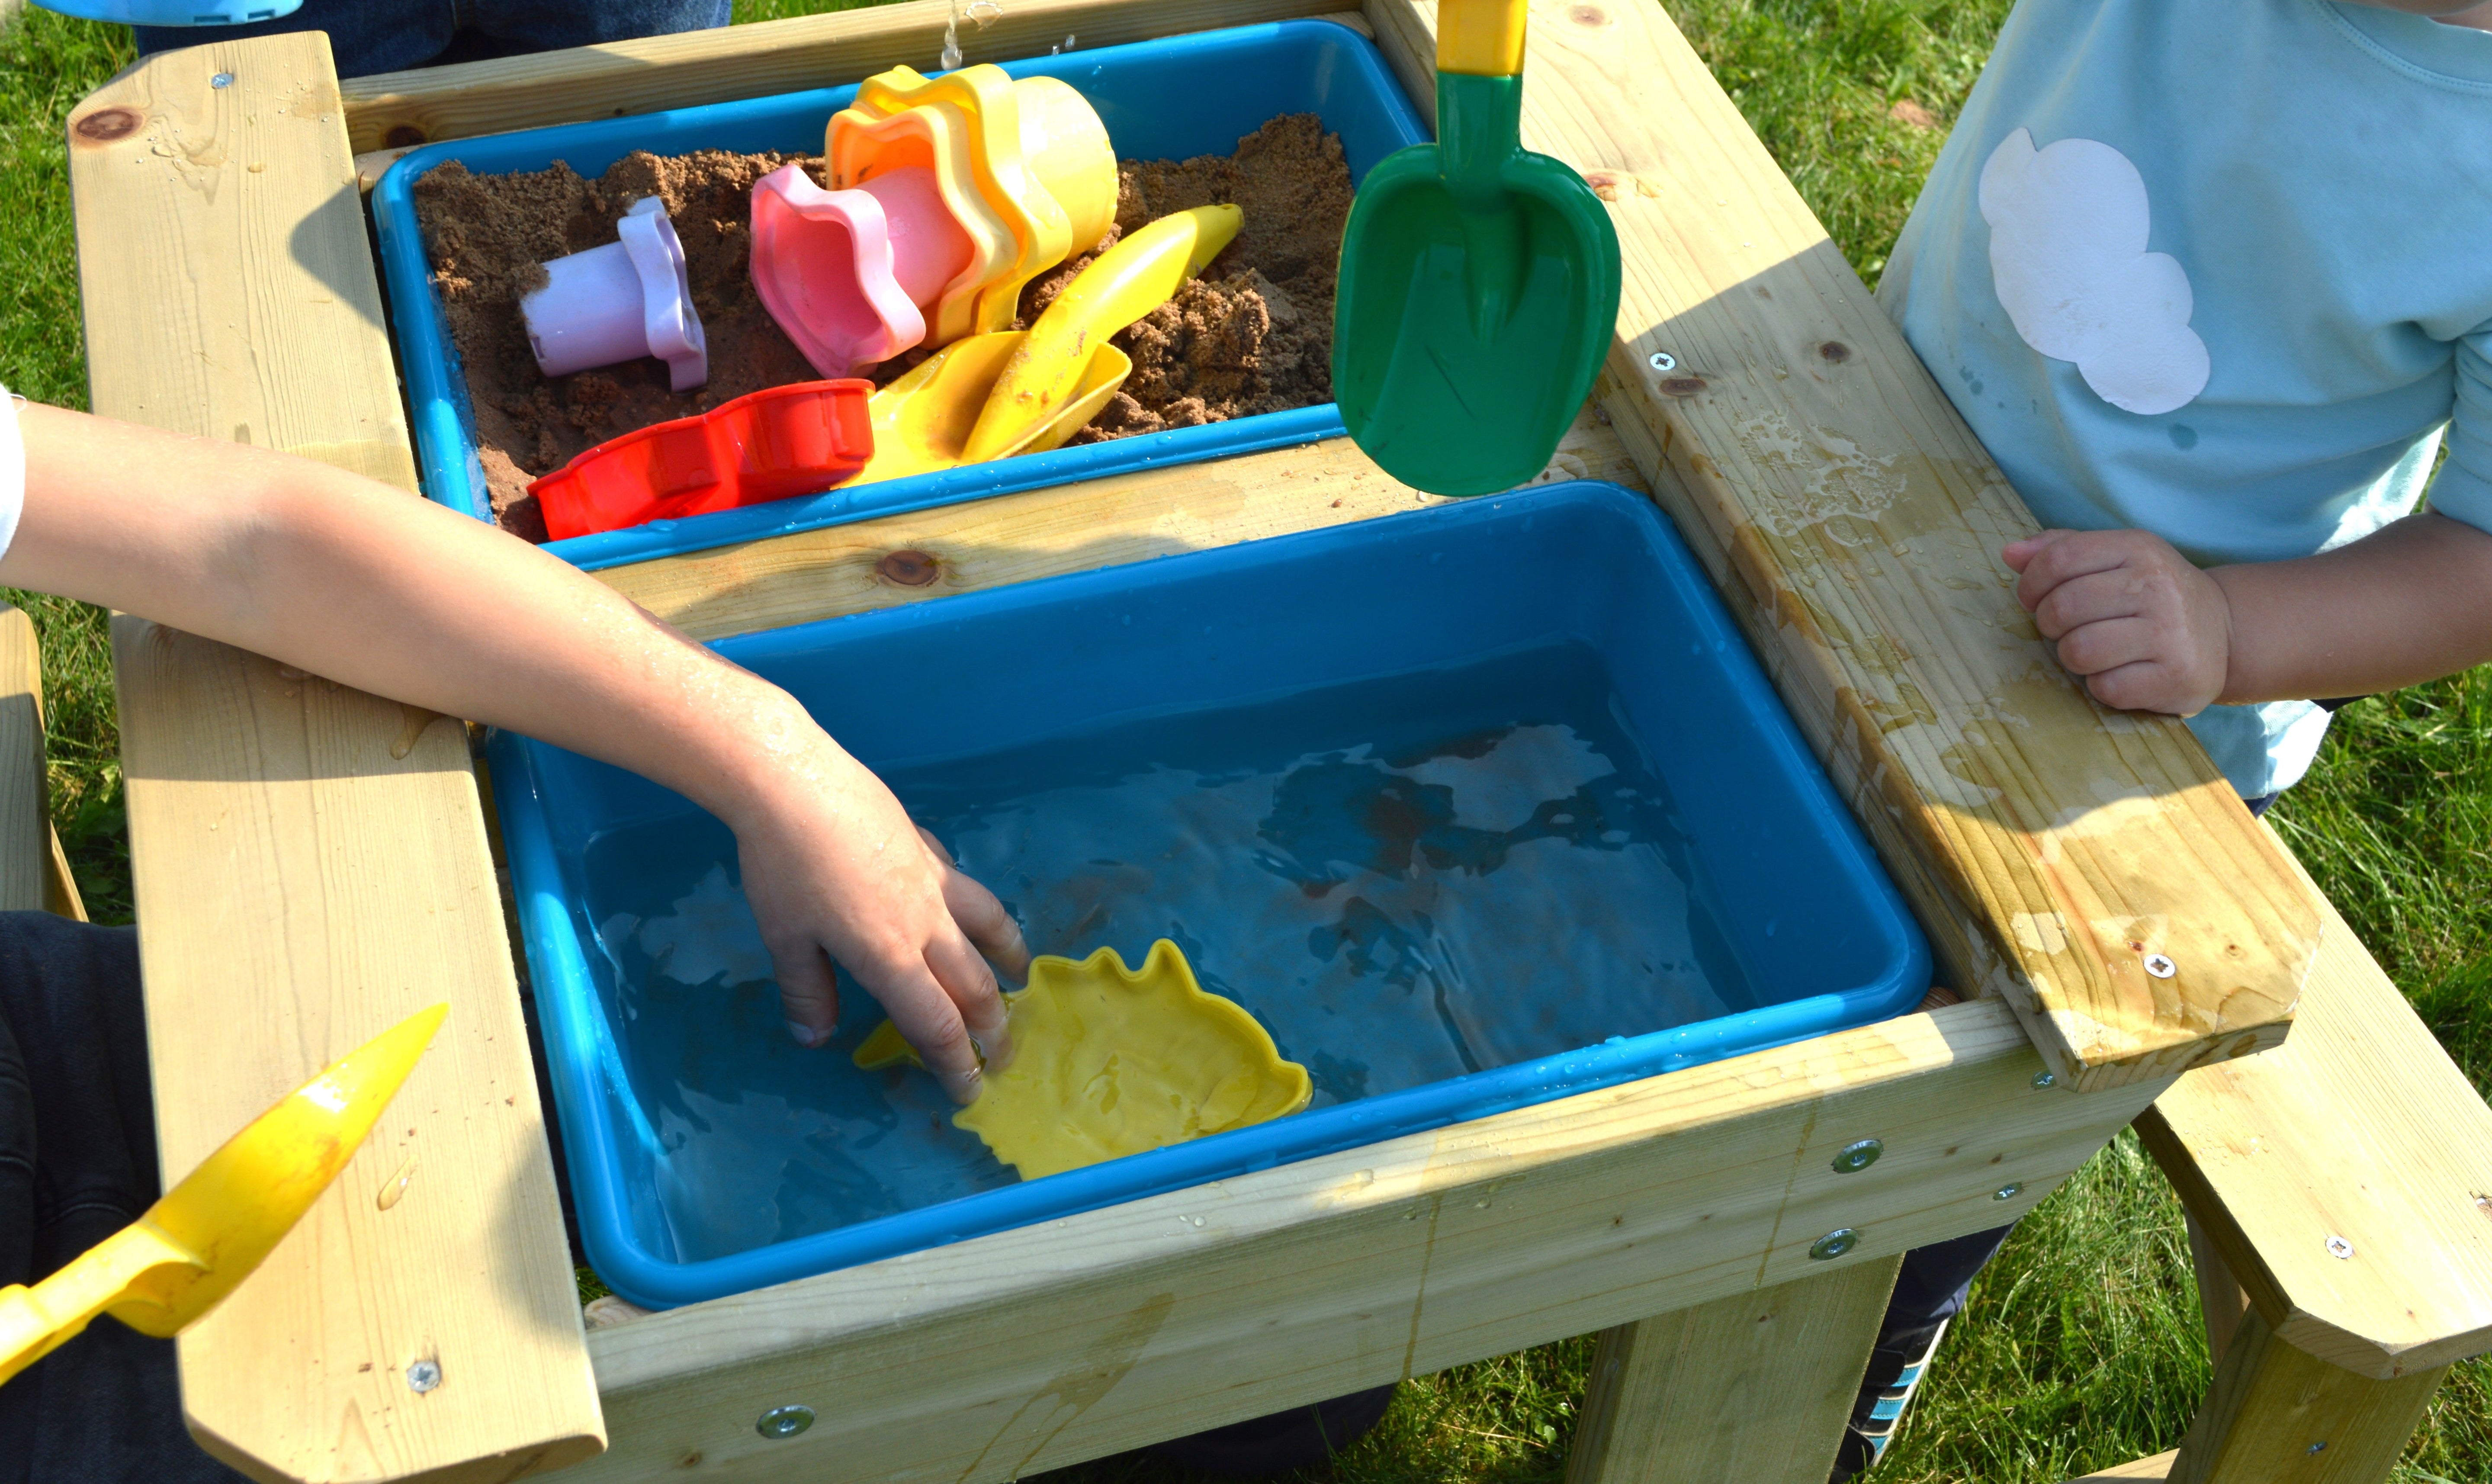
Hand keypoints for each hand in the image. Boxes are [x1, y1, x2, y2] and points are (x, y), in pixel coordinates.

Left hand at [725, 729, 1029, 1103]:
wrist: (795, 783)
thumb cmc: (783, 865)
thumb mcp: (784, 938)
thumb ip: (806, 992)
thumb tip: (815, 1038)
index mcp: (889, 957)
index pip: (937, 1026)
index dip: (956, 1064)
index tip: (969, 1091)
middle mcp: (925, 924)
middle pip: (972, 986)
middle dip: (992, 1029)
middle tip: (1002, 1056)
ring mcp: (933, 882)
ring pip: (989, 929)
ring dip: (1007, 963)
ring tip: (1019, 981)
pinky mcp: (929, 849)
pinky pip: (966, 889)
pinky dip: (980, 912)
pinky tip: (971, 911)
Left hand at [2002, 528, 2233, 715]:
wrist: (2224, 632)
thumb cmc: (2151, 594)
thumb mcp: (2115, 559)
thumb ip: (2061, 549)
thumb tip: (2010, 554)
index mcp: (2138, 548)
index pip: (2059, 559)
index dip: (2031, 583)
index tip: (2033, 599)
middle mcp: (2157, 586)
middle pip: (2062, 608)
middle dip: (2049, 624)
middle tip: (2066, 629)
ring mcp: (2170, 633)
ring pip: (2079, 650)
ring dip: (2072, 657)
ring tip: (2093, 651)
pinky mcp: (2175, 677)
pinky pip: (2105, 688)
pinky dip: (2101, 685)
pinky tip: (2120, 673)